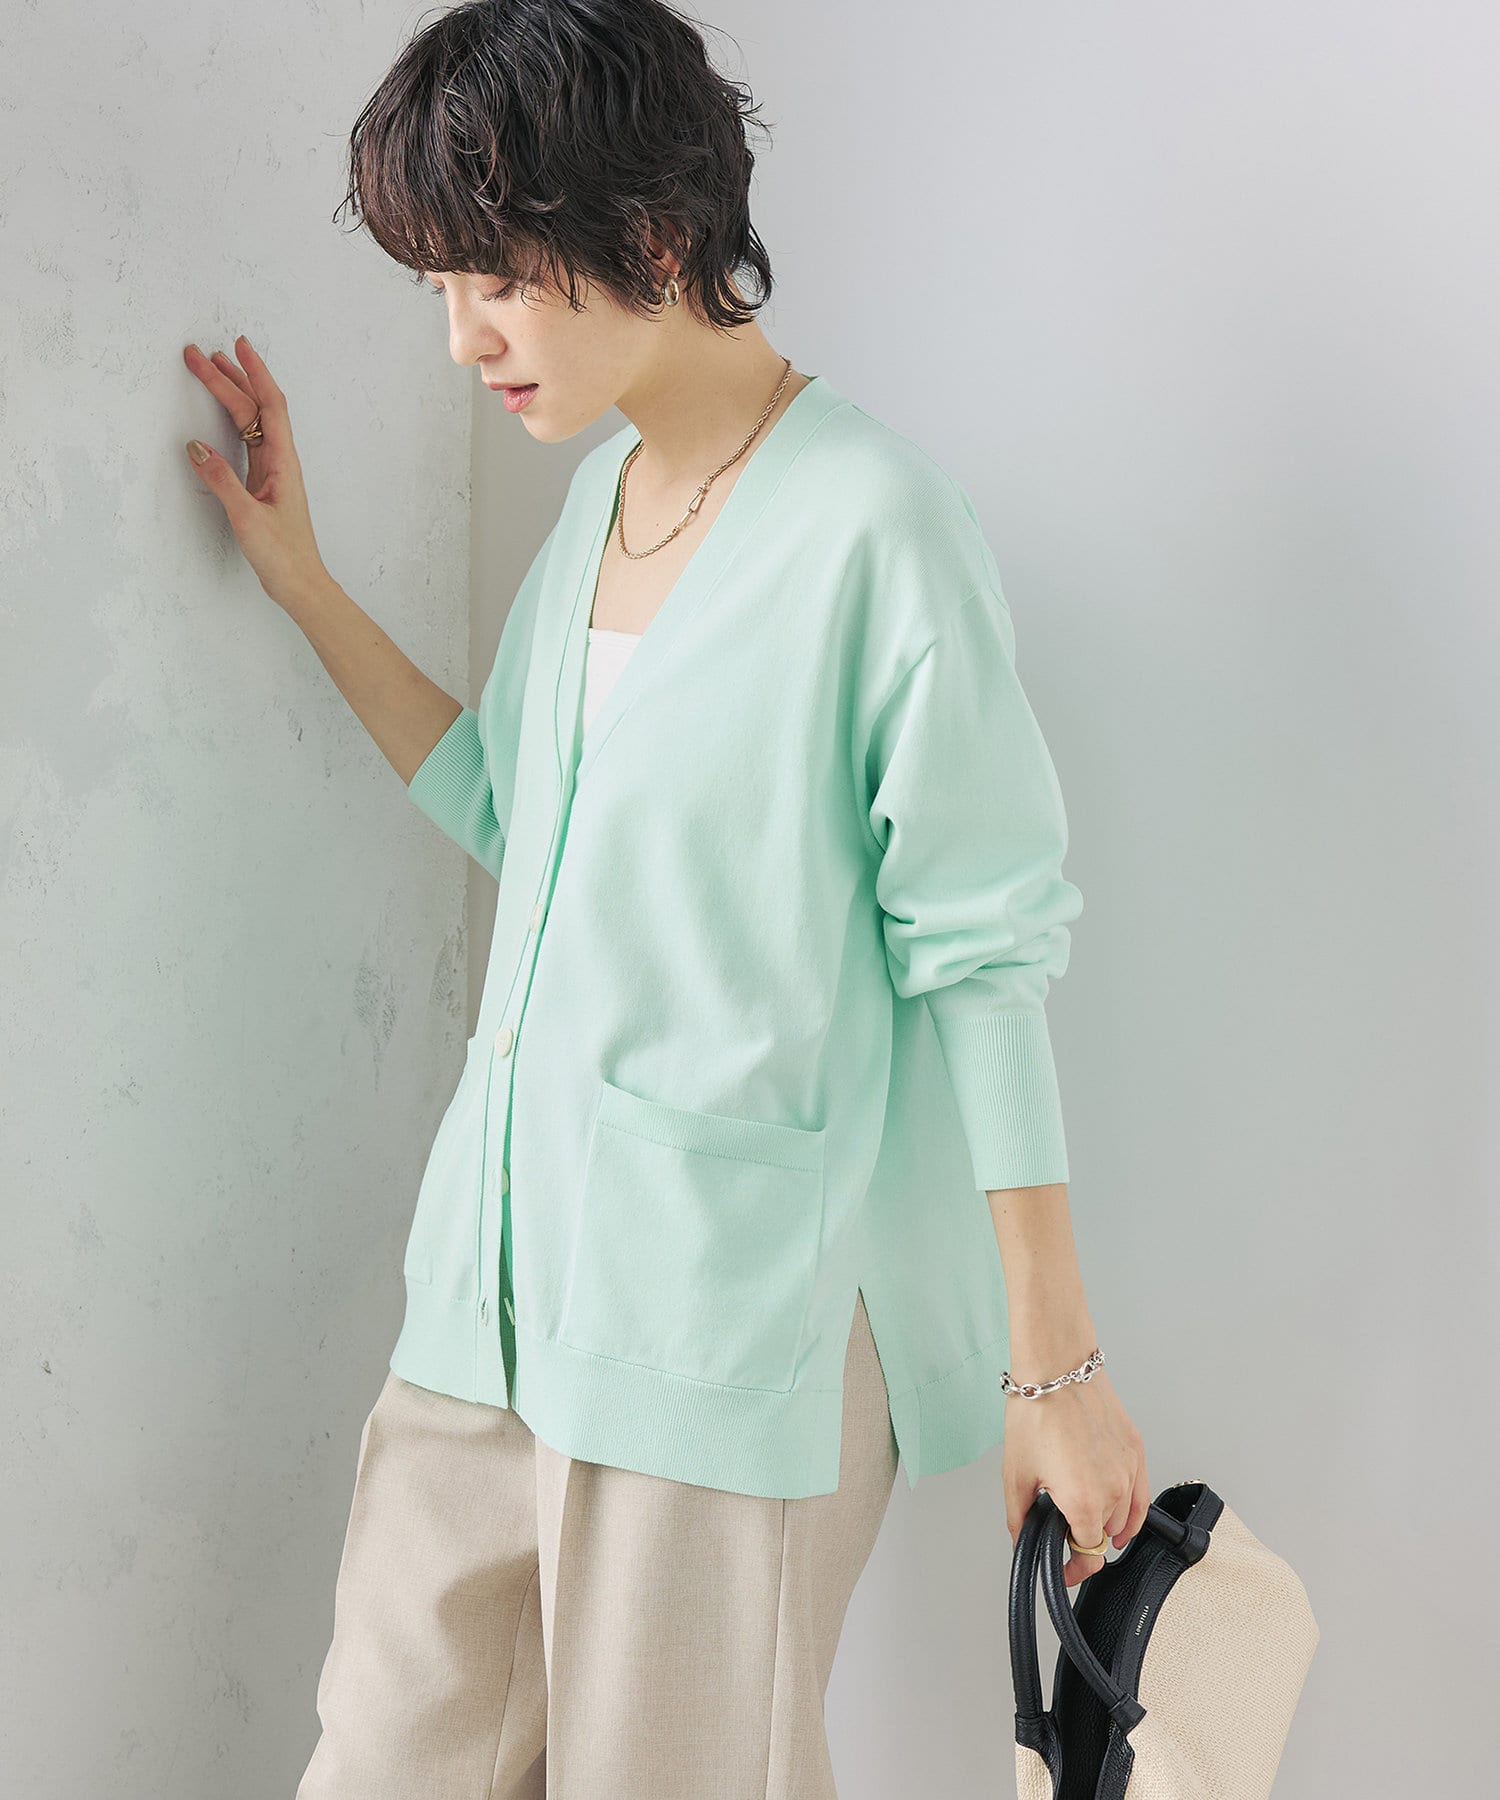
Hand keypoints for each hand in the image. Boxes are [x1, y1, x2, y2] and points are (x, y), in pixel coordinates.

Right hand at [181, 335, 329, 608]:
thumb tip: (195, 447)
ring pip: (252, 422)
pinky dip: (233, 420)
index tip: (238, 346)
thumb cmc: (282, 555)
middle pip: (255, 408)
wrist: (300, 583)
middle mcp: (281, 461)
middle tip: (199, 355)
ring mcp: (273, 471)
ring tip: (210, 369)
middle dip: (230, 377)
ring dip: (232, 394)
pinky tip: (222, 414)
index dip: (255, 372)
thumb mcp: (247, 517)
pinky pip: (248, 441)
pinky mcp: (264, 483)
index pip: (269, 405)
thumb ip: (221, 481)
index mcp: (283, 462)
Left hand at [1002, 1360, 1150, 1587]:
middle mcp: (1114, 1489)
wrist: (1058, 1368)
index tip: (1065, 1571)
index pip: (1088, 1554)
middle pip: (1105, 1537)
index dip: (1074, 1568)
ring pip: (1125, 1518)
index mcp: (1084, 1501)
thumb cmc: (1036, 1413)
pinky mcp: (1136, 1451)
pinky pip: (1141, 1495)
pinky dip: (1132, 1511)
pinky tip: (1121, 1516)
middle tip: (1062, 1531)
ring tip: (1083, 1515)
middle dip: (1083, 1539)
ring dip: (1106, 1524)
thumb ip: (1020, 1518)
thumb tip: (1022, 1541)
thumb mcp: (1015, 1473)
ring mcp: (1129, 1470)